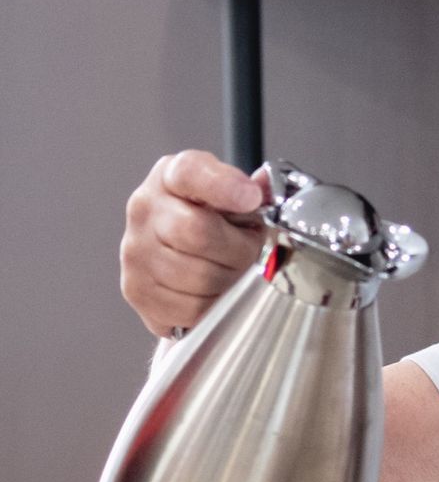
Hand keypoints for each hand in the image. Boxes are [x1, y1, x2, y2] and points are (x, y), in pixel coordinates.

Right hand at [120, 150, 268, 336]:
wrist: (176, 252)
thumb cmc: (210, 221)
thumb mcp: (233, 195)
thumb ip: (251, 190)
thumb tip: (260, 188)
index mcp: (171, 176)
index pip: (190, 172)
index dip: (223, 185)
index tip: (250, 197)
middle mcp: (145, 208)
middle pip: (198, 232)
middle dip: (238, 249)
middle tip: (247, 252)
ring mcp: (135, 250)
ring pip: (198, 278)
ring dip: (228, 282)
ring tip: (228, 270)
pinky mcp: (135, 289)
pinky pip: (189, 309)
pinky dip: (210, 306)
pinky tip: (210, 291)